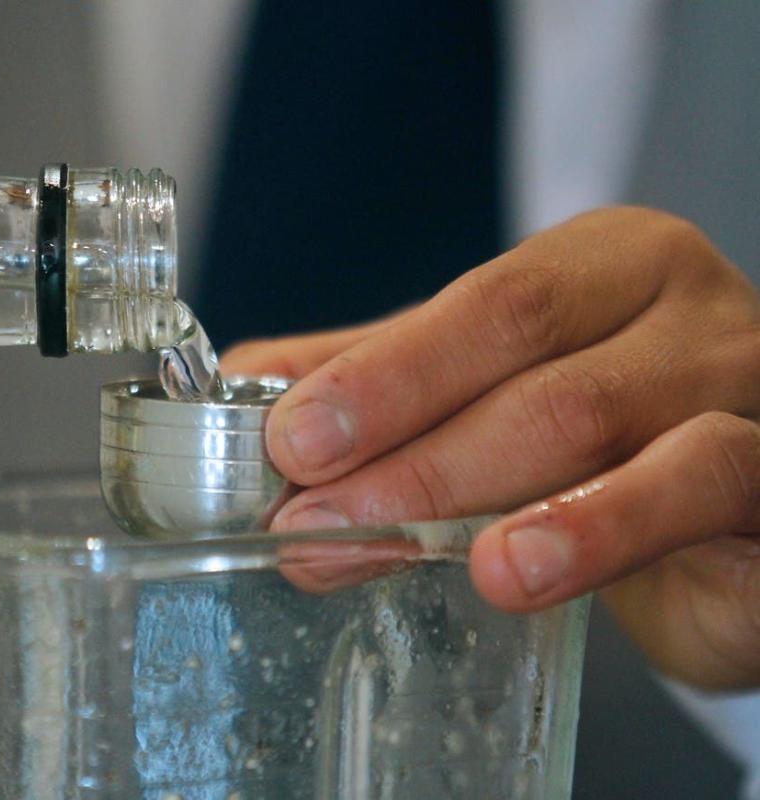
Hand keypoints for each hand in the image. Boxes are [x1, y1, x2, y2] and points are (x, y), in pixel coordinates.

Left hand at [222, 207, 759, 689]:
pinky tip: (514, 570)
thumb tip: (246, 387)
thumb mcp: (490, 387)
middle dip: (402, 437)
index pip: (487, 301)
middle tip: (309, 509)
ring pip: (599, 421)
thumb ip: (381, 378)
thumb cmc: (611, 434)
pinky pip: (698, 487)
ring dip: (466, 489)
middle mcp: (680, 310)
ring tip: (375, 543)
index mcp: (603, 267)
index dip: (382, 372)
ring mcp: (744, 390)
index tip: (290, 438)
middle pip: (531, 355)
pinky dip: (597, 529)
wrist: (735, 514)